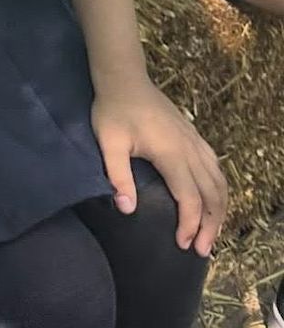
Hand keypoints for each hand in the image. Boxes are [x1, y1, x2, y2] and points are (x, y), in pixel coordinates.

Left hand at [91, 78, 226, 254]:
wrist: (123, 77)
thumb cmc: (112, 110)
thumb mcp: (108, 144)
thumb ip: (118, 176)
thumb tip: (127, 209)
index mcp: (172, 154)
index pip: (190, 199)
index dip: (190, 225)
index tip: (183, 245)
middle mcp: (190, 150)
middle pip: (212, 194)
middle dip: (211, 225)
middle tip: (203, 250)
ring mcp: (194, 141)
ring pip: (219, 181)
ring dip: (219, 209)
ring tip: (212, 232)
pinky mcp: (192, 135)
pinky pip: (215, 166)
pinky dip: (219, 188)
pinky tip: (213, 198)